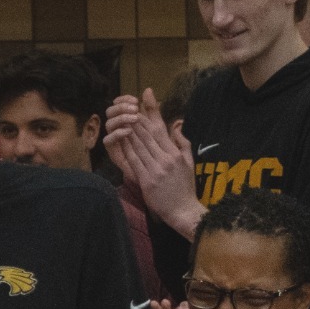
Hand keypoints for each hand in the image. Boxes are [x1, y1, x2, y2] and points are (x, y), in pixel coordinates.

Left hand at [103, 89, 202, 239]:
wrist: (183, 211)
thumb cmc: (185, 187)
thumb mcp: (189, 162)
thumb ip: (183, 142)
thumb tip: (177, 123)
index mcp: (176, 153)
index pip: (161, 128)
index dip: (151, 111)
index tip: (145, 97)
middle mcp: (166, 159)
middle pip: (148, 134)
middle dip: (137, 118)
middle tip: (127, 105)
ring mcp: (156, 169)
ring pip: (140, 145)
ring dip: (129, 130)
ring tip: (121, 117)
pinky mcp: (147, 180)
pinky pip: (135, 161)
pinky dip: (127, 149)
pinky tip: (120, 139)